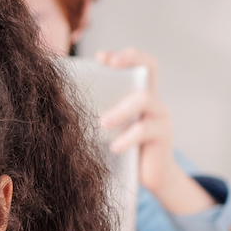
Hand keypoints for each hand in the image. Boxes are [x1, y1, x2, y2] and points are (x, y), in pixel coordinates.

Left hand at [93, 48, 216, 217]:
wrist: (150, 175)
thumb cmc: (124, 147)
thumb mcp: (112, 125)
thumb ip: (102, 110)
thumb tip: (66, 98)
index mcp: (141, 94)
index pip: (142, 65)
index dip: (127, 55)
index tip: (102, 56)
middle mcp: (155, 102)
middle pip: (148, 72)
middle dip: (129, 64)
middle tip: (108, 67)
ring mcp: (161, 118)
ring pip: (144, 100)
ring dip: (121, 109)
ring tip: (102, 123)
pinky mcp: (163, 137)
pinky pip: (144, 131)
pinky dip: (126, 138)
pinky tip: (114, 147)